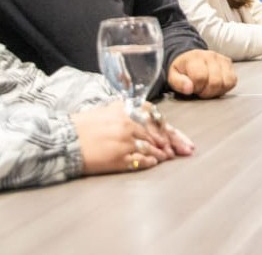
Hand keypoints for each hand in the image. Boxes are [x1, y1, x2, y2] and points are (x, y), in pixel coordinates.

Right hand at [72, 101, 192, 175]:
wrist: (63, 139)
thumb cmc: (85, 125)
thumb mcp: (110, 110)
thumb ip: (131, 113)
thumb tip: (152, 119)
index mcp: (128, 110)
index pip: (158, 120)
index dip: (172, 131)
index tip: (181, 139)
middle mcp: (129, 124)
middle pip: (159, 136)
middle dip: (174, 144)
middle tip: (186, 151)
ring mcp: (125, 142)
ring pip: (152, 149)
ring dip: (163, 154)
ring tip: (169, 158)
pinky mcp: (118, 158)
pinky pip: (140, 161)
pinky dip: (149, 162)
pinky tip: (154, 163)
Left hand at [167, 49, 236, 97]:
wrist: (189, 57)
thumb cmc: (182, 69)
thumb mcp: (172, 76)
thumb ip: (178, 83)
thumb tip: (189, 89)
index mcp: (195, 58)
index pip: (200, 77)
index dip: (196, 87)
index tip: (192, 88)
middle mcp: (210, 56)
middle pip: (215, 81)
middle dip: (207, 91)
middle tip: (200, 90)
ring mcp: (221, 59)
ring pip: (227, 81)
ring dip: (217, 90)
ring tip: (208, 88)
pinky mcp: (229, 63)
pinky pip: (233, 80)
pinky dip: (225, 87)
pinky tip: (216, 86)